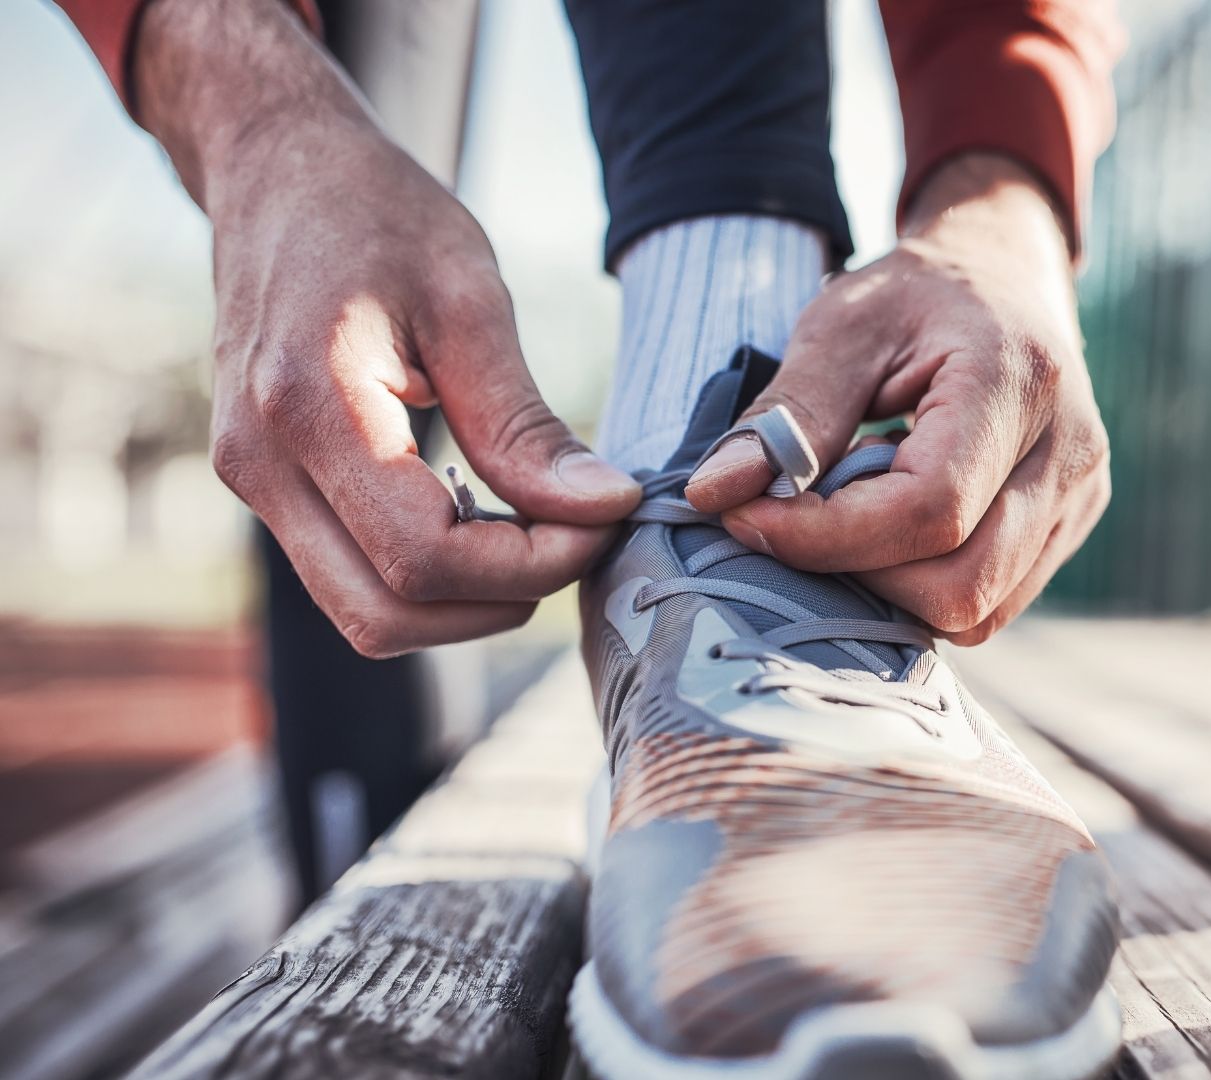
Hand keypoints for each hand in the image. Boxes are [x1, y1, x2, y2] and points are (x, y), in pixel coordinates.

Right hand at [137, 0, 639, 656]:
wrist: (277, 170)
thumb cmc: (377, 214)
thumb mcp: (469, 298)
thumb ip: (525, 421)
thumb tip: (603, 508)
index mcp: (309, 406)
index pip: (425, 556)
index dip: (531, 564)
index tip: (605, 520)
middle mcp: (259, 461)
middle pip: (387, 613)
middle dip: (502, 597)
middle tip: (580, 537)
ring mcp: (250, 480)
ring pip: (365, 615)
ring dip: (465, 602)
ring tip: (539, 532)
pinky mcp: (262, 484)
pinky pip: (348, 578)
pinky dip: (428, 580)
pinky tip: (485, 520)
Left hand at [685, 155, 1109, 643]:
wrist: (1005, 274)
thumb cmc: (919, 294)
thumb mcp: (842, 324)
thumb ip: (786, 412)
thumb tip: (713, 494)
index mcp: (1018, 381)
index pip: (929, 508)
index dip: (828, 534)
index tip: (747, 517)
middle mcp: (1069, 452)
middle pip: (961, 583)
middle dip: (859, 572)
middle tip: (795, 521)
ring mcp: (1081, 499)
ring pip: (977, 611)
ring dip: (890, 587)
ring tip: (848, 517)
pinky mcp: (1071, 529)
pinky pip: (992, 604)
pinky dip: (924, 587)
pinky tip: (890, 528)